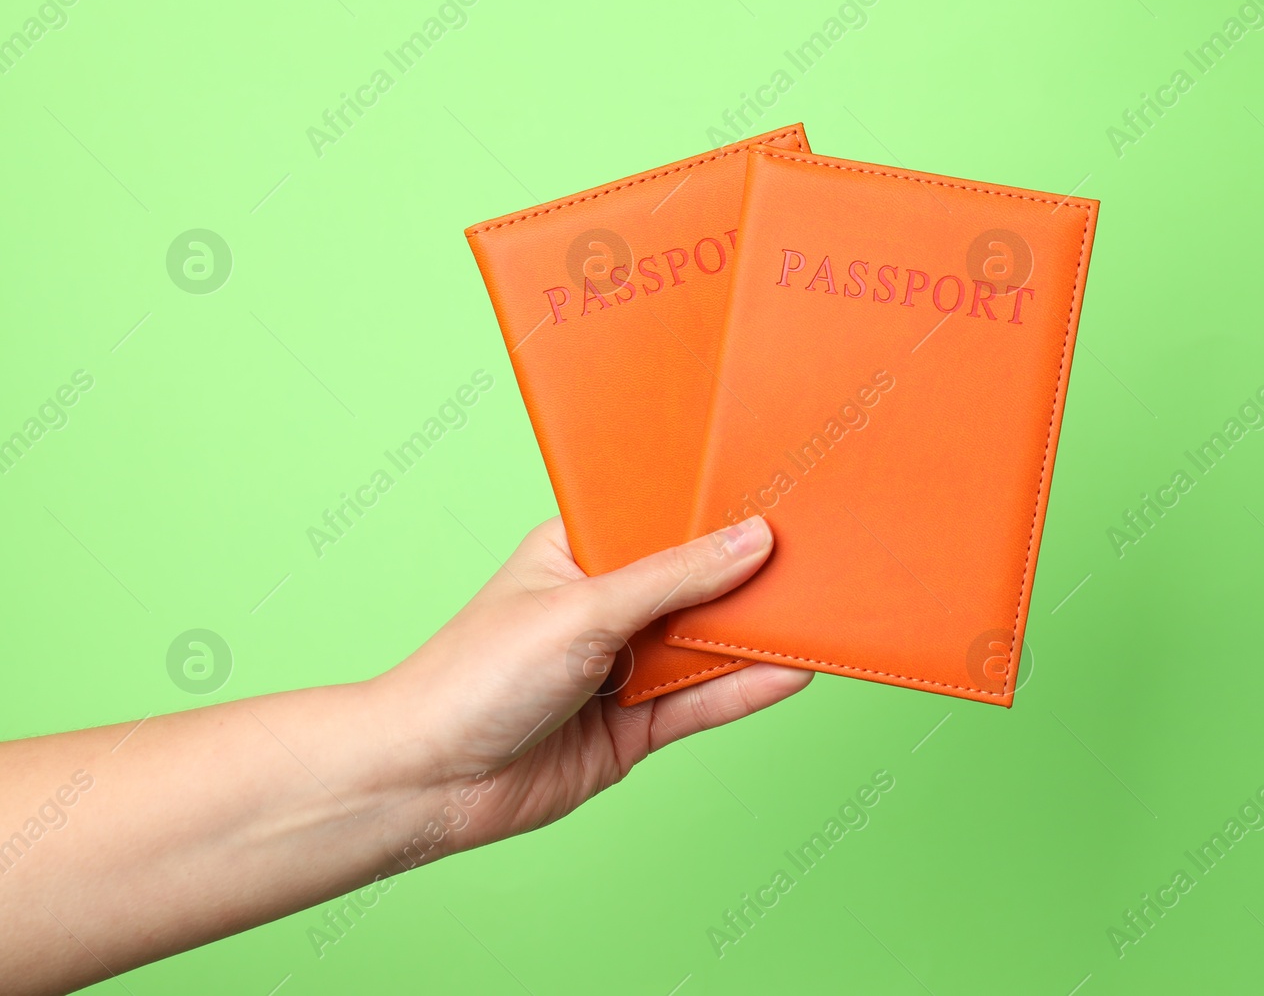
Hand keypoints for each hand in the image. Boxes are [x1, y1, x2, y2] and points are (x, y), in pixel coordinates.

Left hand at [376, 513, 811, 849]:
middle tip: (817, 555)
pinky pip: (700, 703)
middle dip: (746, 577)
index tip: (778, 495)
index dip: (715, 513)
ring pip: (703, 646)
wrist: (429, 782)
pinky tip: (790, 671)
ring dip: (752, 635)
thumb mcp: (584, 609)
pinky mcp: (633, 728)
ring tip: (821, 611)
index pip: (661, 523)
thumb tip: (751, 541)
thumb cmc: (476, 676)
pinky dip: (744, 689)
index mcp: (577, 553)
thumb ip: (674, 578)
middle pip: (693, 586)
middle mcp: (603, 607)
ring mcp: (620, 669)